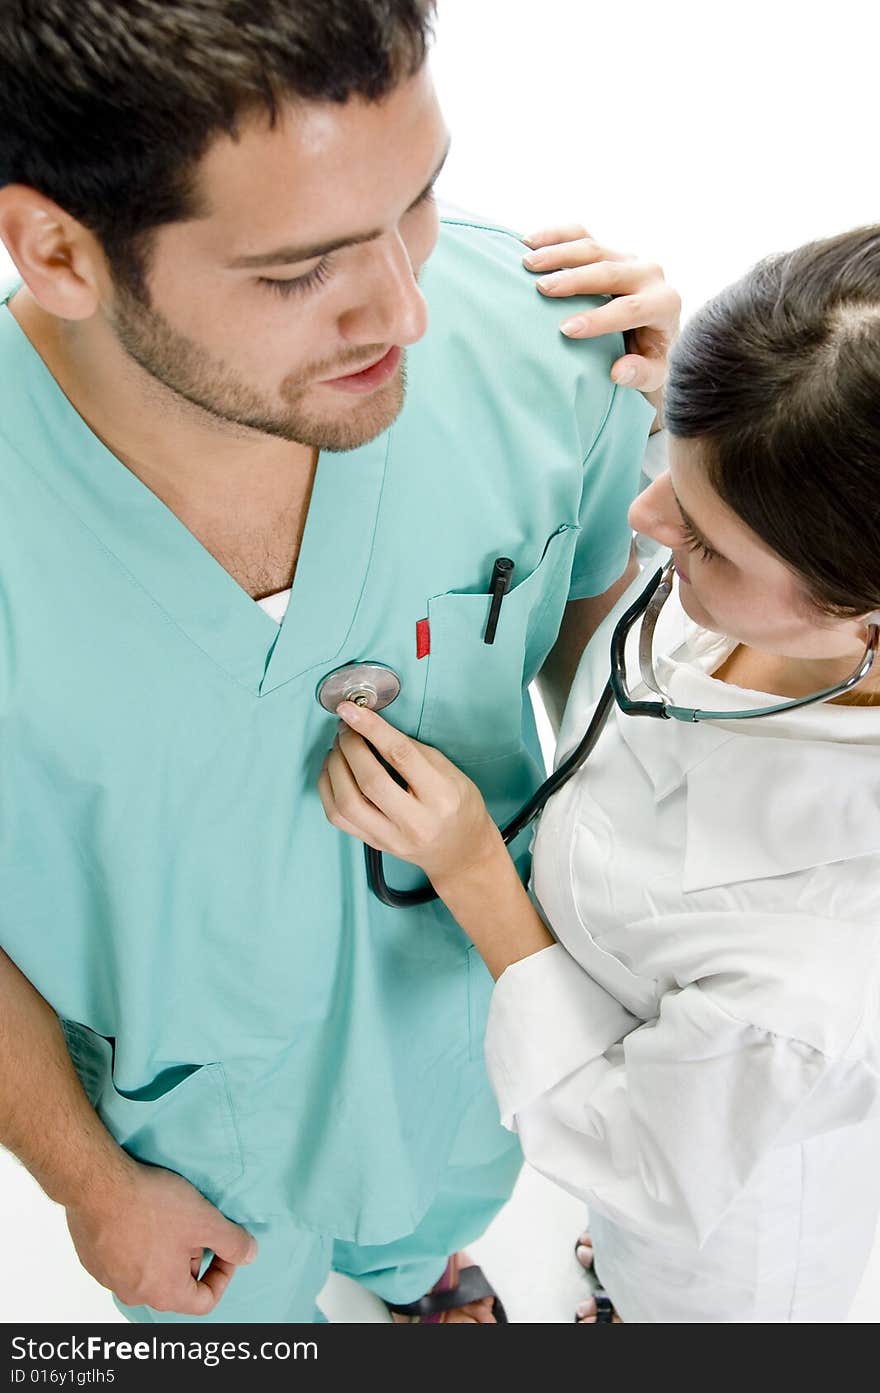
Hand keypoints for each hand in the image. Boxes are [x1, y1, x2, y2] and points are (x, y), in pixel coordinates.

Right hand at [66, 1156, 257, 1314]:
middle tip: (194, 1221)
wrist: (98, 1185)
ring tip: (169, 1213)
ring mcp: (110, 1278)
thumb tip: (250, 1255)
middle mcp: (135, 1294)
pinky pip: (124, 1258)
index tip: (223, 1244)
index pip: (204, 1300)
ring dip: (165, 1248)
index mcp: (164, 1293)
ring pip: (150, 1270)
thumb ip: (233, 1243)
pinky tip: (141, 1212)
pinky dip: (138, 1241)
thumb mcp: (205, 1221)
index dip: (223, 1273)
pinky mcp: (93, 1259)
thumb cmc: (152, 1206)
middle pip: (176, 1284)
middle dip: (191, 1255)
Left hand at [318, 702, 500, 886]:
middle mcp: (415, 822)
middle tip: (346, 726)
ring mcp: (391, 838)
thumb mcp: (450, 771)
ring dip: (335, 766)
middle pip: (369, 781)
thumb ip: (412, 750)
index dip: (372, 728)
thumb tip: (372, 727)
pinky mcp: (373, 844)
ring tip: (339, 746)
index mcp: (441, 797)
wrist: (459, 851)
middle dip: (350, 746)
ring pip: (346, 802)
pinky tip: (333, 769)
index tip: (352, 709)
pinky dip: (328, 787)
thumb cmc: (458, 805)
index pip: (401, 756)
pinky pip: (337, 816)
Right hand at [521, 222, 680, 397]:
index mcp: (664, 303)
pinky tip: (529, 242)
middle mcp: (649, 275)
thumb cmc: (651, 359)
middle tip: (542, 288)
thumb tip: (618, 371)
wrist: (656, 334)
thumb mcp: (654, 374)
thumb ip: (641, 374)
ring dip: (558, 254)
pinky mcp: (609, 250)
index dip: (599, 319)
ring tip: (528, 264)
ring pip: (593, 248)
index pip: (631, 309)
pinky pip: (582, 235)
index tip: (566, 329)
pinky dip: (555, 236)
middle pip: (610, 272)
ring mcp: (628, 258)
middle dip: (574, 280)